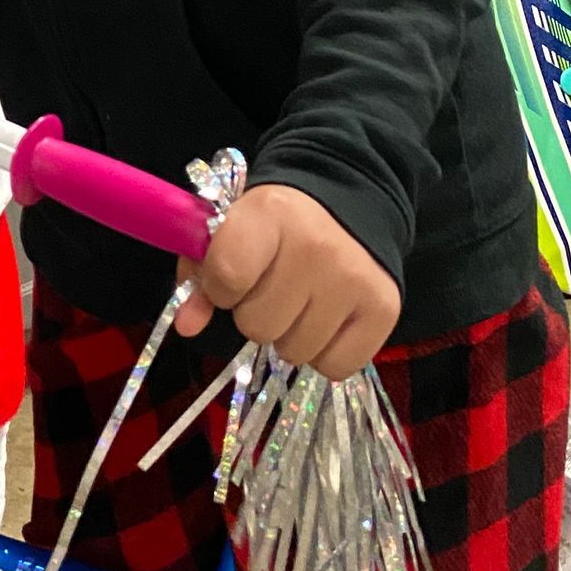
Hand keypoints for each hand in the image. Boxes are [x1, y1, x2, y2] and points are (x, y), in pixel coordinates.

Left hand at [176, 183, 399, 380]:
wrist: (347, 203)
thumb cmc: (274, 225)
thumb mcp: (229, 232)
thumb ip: (198, 277)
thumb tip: (186, 327)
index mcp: (268, 215)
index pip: (226, 276)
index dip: (219, 289)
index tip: (230, 280)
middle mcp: (315, 246)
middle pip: (257, 325)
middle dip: (254, 313)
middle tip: (271, 288)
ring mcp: (353, 279)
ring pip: (294, 352)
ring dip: (289, 335)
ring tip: (300, 301)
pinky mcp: (384, 309)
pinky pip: (335, 367)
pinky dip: (325, 353)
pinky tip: (327, 318)